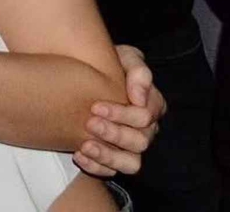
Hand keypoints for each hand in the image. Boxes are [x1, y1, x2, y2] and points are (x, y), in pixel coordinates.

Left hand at [73, 44, 165, 176]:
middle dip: (114, 134)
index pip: (145, 117)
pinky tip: (78, 154)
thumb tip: (140, 98)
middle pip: (140, 142)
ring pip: (131, 163)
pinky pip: (112, 172)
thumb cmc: (107, 64)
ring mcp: (130, 147)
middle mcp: (145, 130)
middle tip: (89, 123)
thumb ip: (137, 69)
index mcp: (151, 105)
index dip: (122, 114)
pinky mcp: (114, 159)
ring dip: (108, 156)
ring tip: (85, 145)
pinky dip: (96, 167)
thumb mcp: (124, 57)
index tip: (95, 106)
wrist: (83, 72)